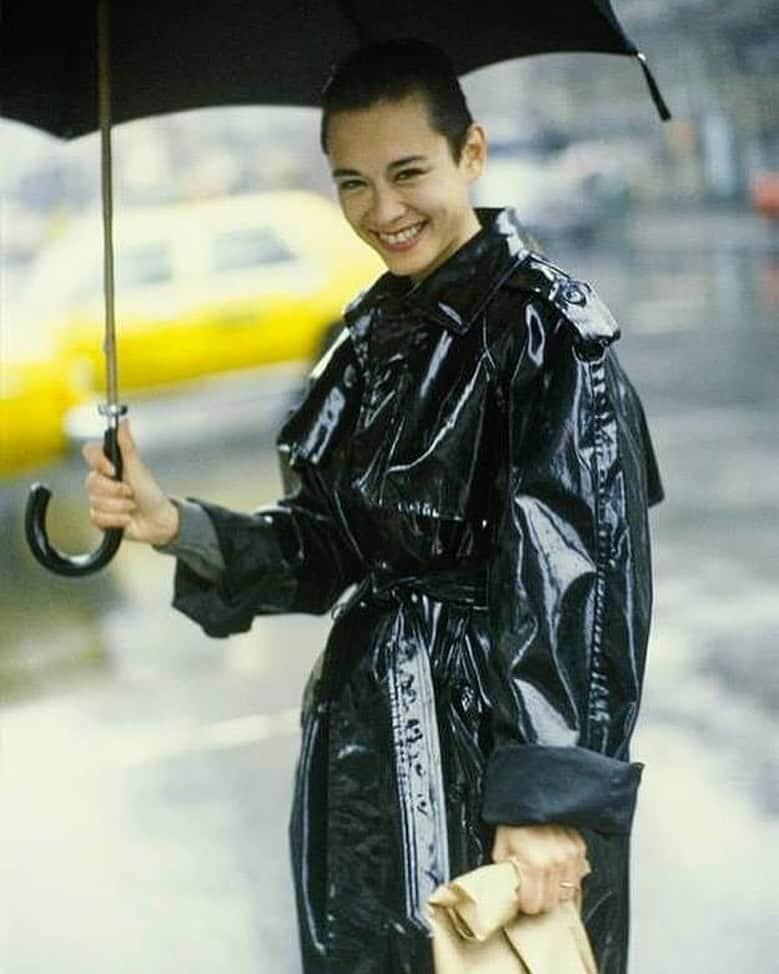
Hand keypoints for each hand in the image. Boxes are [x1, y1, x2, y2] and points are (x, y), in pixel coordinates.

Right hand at [82, 419, 179, 545]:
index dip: (98, 462)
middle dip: (115, 491)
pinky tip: (126, 519)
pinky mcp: (100, 518)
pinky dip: (116, 520)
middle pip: (91, 482)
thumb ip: (127, 445)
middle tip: (131, 493)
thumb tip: (123, 420)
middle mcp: (102, 481)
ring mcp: (100, 500)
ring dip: (119, 507)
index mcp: (109, 465)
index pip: (89, 453)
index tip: (114, 470)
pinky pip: (97, 518)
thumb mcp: (139, 468)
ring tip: (132, 507)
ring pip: (95, 502)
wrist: (158, 521)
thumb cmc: (151, 493)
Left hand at [492, 823, 590, 914]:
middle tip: (533, 890)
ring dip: (556, 891)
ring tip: (545, 880)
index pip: (534, 905)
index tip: (523, 899)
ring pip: (568, 893)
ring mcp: (570, 856)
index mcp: (534, 864)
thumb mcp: (501, 848)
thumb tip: (509, 891)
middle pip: (551, 904)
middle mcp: (555, 862)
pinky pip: (577, 876)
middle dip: (540, 900)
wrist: (532, 795)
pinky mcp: (580, 848)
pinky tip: (556, 869)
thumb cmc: (514, 820)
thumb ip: (506, 873)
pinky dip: (567, 877)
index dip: (526, 904)